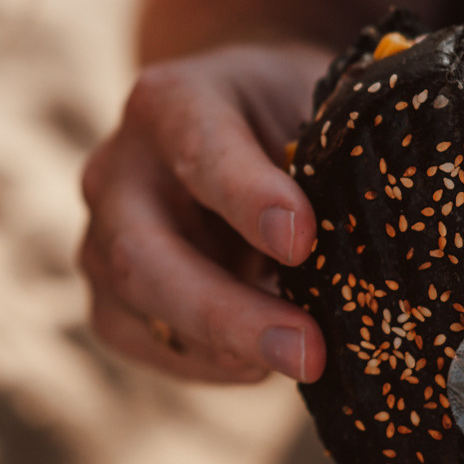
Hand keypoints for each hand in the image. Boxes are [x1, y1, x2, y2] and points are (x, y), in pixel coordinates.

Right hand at [79, 44, 331, 382]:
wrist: (249, 133)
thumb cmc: (292, 118)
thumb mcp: (316, 110)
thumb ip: (326, 157)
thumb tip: (362, 234)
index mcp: (170, 100)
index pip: (197, 147)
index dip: (245, 196)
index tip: (302, 239)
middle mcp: (117, 169)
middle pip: (141, 253)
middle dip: (225, 310)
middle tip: (308, 351)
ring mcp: (101, 237)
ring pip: (137, 308)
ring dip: (222, 347)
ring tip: (303, 360)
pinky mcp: (109, 296)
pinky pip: (144, 344)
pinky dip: (207, 363)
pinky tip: (263, 363)